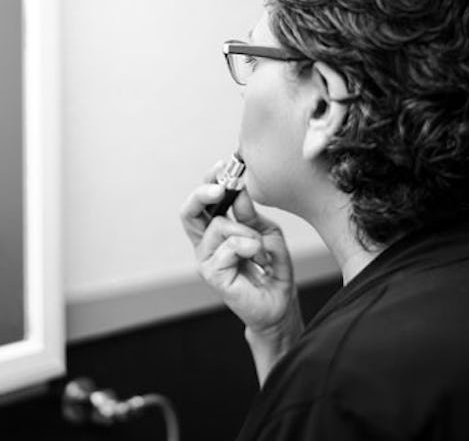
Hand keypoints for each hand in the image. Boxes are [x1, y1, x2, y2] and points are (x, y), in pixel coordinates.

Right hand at [180, 161, 300, 337]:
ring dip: (247, 232)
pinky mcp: (212, 274)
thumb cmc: (270, 267)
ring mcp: (206, 259)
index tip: (224, 165)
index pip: (202, 202)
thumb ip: (249, 214)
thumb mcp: (266, 232)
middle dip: (203, 194)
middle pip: (189, 211)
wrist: (279, 303)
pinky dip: (251, 247)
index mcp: (214, 231)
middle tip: (220, 187)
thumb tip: (238, 192)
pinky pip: (230, 246)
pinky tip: (259, 260)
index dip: (209, 181)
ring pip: (219, 226)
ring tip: (260, 249)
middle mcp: (205, 244)